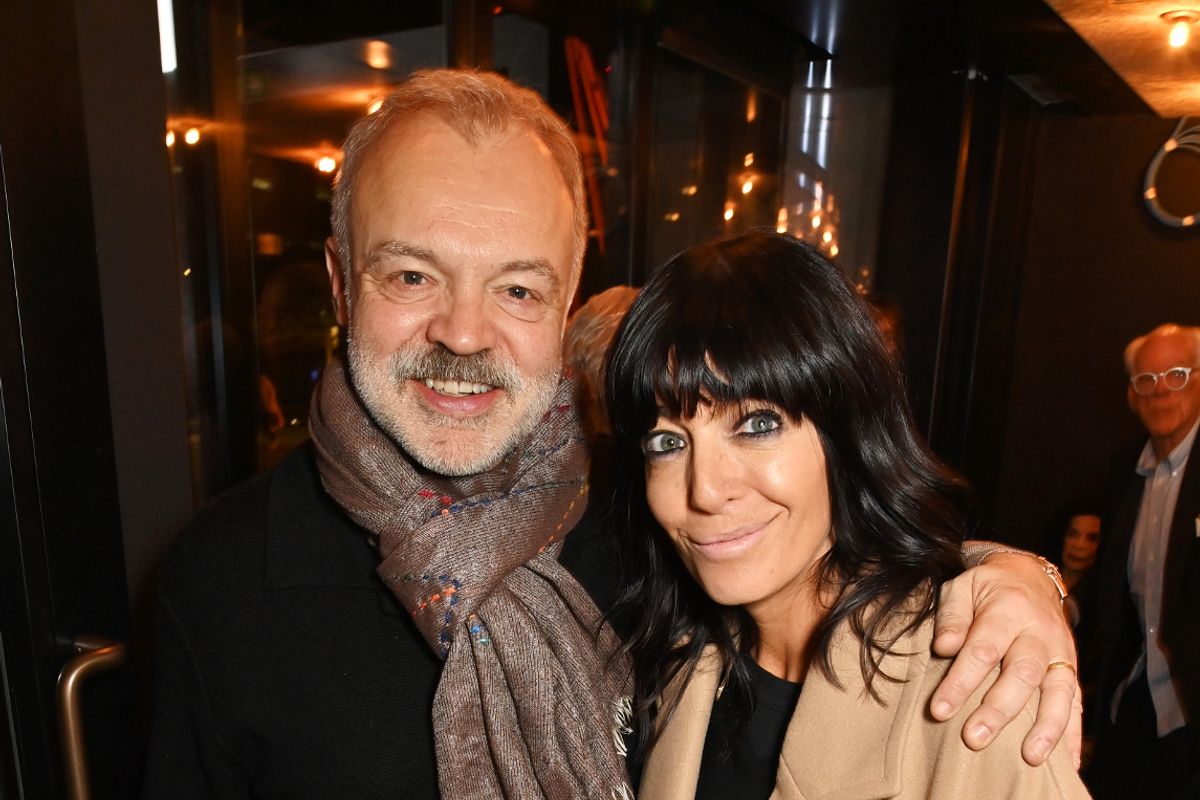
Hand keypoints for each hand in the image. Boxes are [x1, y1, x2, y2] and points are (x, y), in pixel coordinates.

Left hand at [930, 552, 1081, 766]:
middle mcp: (1040, 631)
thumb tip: (944, 647)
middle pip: (1023, 673)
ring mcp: (1061, 651)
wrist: (1030, 576)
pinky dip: (1073, 733)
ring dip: (1046, 727)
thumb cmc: (987, 587)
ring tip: (1029, 757)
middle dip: (998, 709)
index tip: (939, 710)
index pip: (983, 649)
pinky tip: (1067, 763)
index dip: (960, 682)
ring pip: (1059, 691)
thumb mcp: (962, 587)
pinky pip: (1077, 702)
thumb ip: (952, 616)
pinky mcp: (1071, 668)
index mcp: (1008, 608)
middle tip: (973, 738)